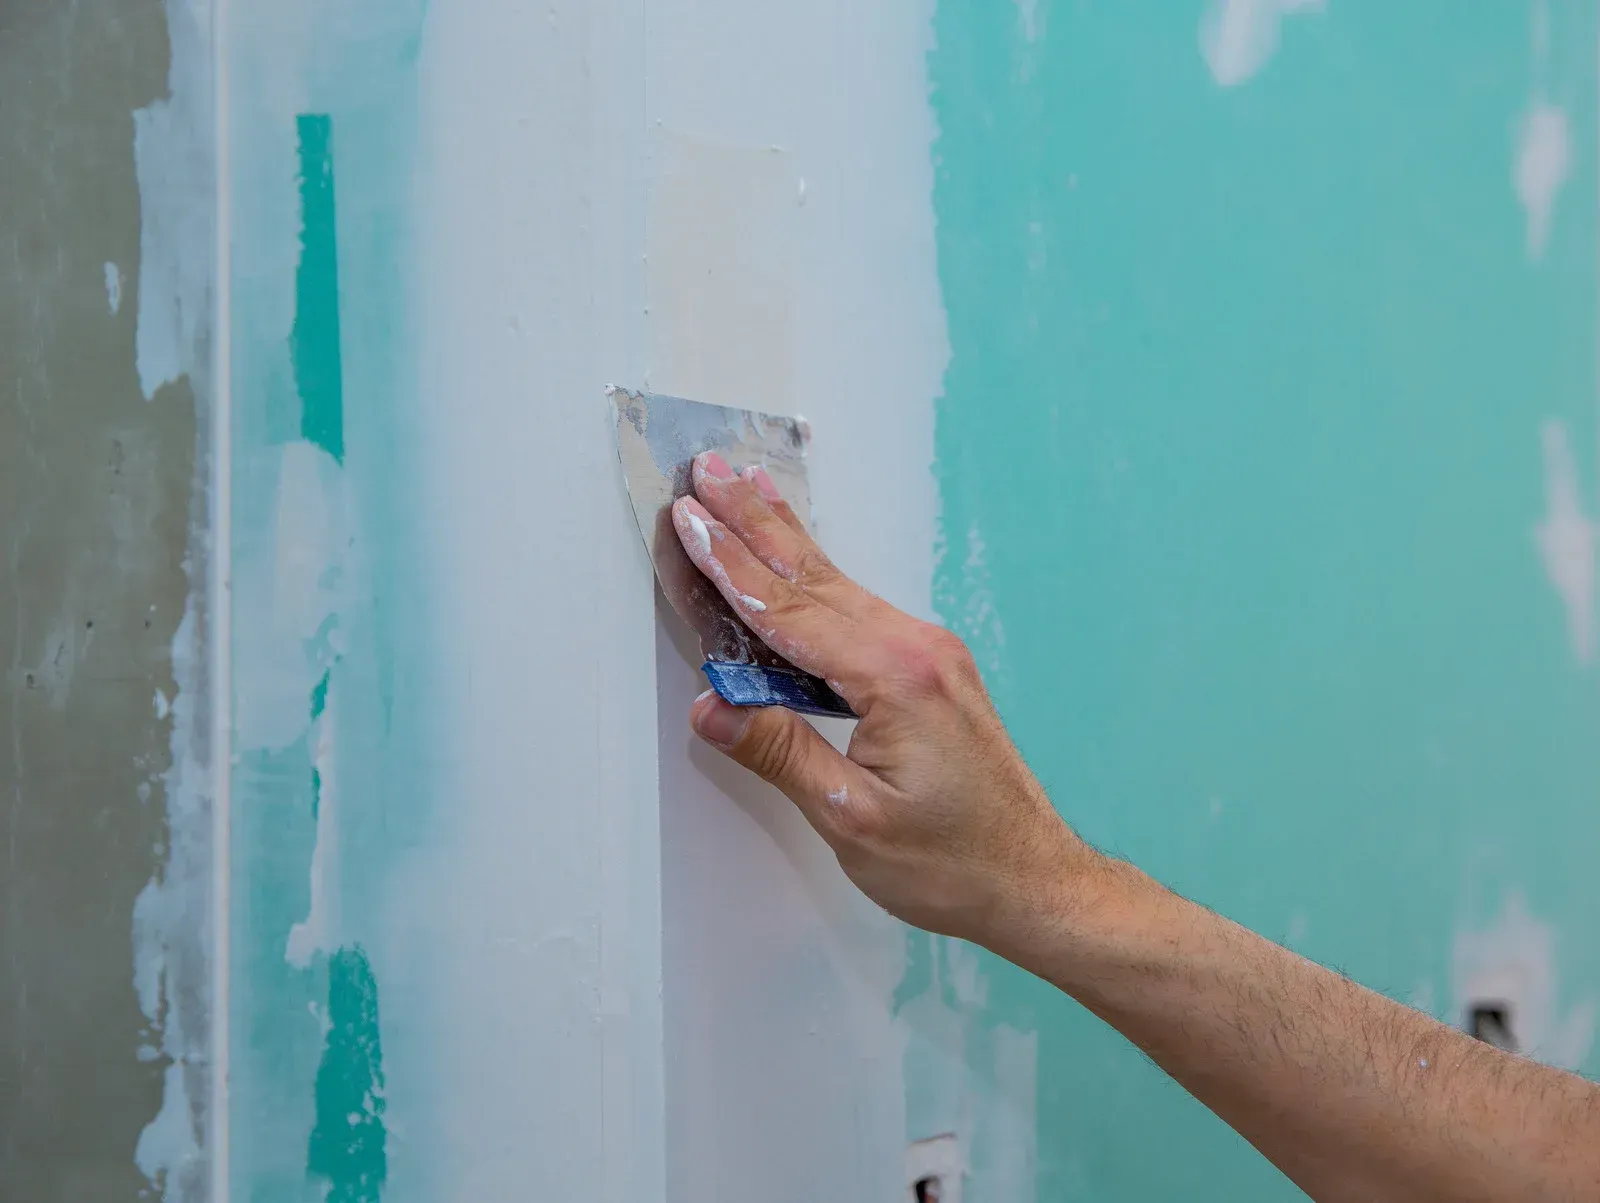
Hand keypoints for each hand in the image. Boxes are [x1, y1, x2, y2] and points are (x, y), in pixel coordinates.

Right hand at [671, 451, 1090, 948]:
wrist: (1033, 880)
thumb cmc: (953, 862)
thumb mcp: (853, 818)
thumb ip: (781, 753)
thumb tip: (710, 707)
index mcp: (897, 677)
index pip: (792, 612)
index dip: (732, 568)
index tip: (689, 520)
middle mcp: (917, 649)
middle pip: (815, 577)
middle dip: (754, 522)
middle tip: (708, 469)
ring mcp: (929, 654)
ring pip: (837, 585)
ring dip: (783, 538)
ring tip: (744, 487)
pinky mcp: (930, 669)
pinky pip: (857, 608)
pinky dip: (814, 578)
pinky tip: (798, 559)